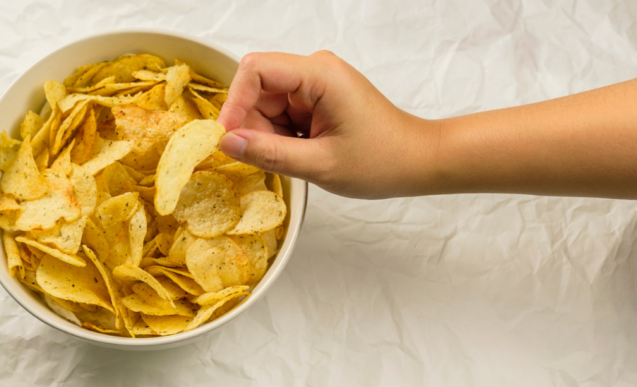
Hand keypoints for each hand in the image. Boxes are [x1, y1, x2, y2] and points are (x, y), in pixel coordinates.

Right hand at [218, 51, 439, 198]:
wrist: (417, 161)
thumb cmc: (382, 161)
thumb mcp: (320, 165)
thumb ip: (269, 153)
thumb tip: (226, 143)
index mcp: (320, 74)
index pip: (255, 69)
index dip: (235, 103)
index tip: (229, 138)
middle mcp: (315, 70)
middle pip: (257, 88)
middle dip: (253, 125)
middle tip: (272, 158)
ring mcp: (315, 83)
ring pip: (265, 103)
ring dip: (268, 134)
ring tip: (299, 157)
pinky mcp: (315, 97)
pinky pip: (279, 112)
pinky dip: (281, 136)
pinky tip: (303, 152)